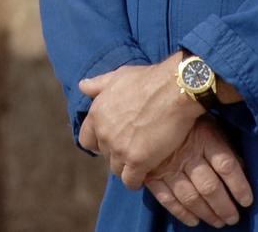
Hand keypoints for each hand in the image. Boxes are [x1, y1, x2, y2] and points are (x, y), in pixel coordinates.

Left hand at [78, 53, 203, 188]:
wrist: (174, 90)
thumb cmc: (148, 80)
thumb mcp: (118, 77)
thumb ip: (98, 84)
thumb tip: (82, 86)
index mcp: (97, 113)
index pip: (87, 139)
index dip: (100, 141)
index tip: (114, 139)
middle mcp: (103, 133)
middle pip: (105, 154)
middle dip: (117, 151)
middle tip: (134, 146)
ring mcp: (119, 148)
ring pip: (116, 168)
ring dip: (127, 166)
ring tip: (143, 158)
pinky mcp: (137, 161)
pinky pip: (130, 181)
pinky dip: (137, 179)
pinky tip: (147, 171)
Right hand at [144, 116, 253, 227]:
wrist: (155, 106)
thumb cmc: (189, 118)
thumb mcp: (211, 124)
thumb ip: (224, 146)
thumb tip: (242, 170)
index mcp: (205, 136)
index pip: (227, 166)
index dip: (239, 186)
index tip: (246, 201)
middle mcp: (187, 152)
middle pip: (209, 186)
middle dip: (224, 207)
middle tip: (232, 219)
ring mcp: (167, 164)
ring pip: (190, 196)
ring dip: (206, 213)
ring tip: (218, 222)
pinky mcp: (151, 173)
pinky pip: (167, 198)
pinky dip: (181, 213)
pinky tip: (193, 221)